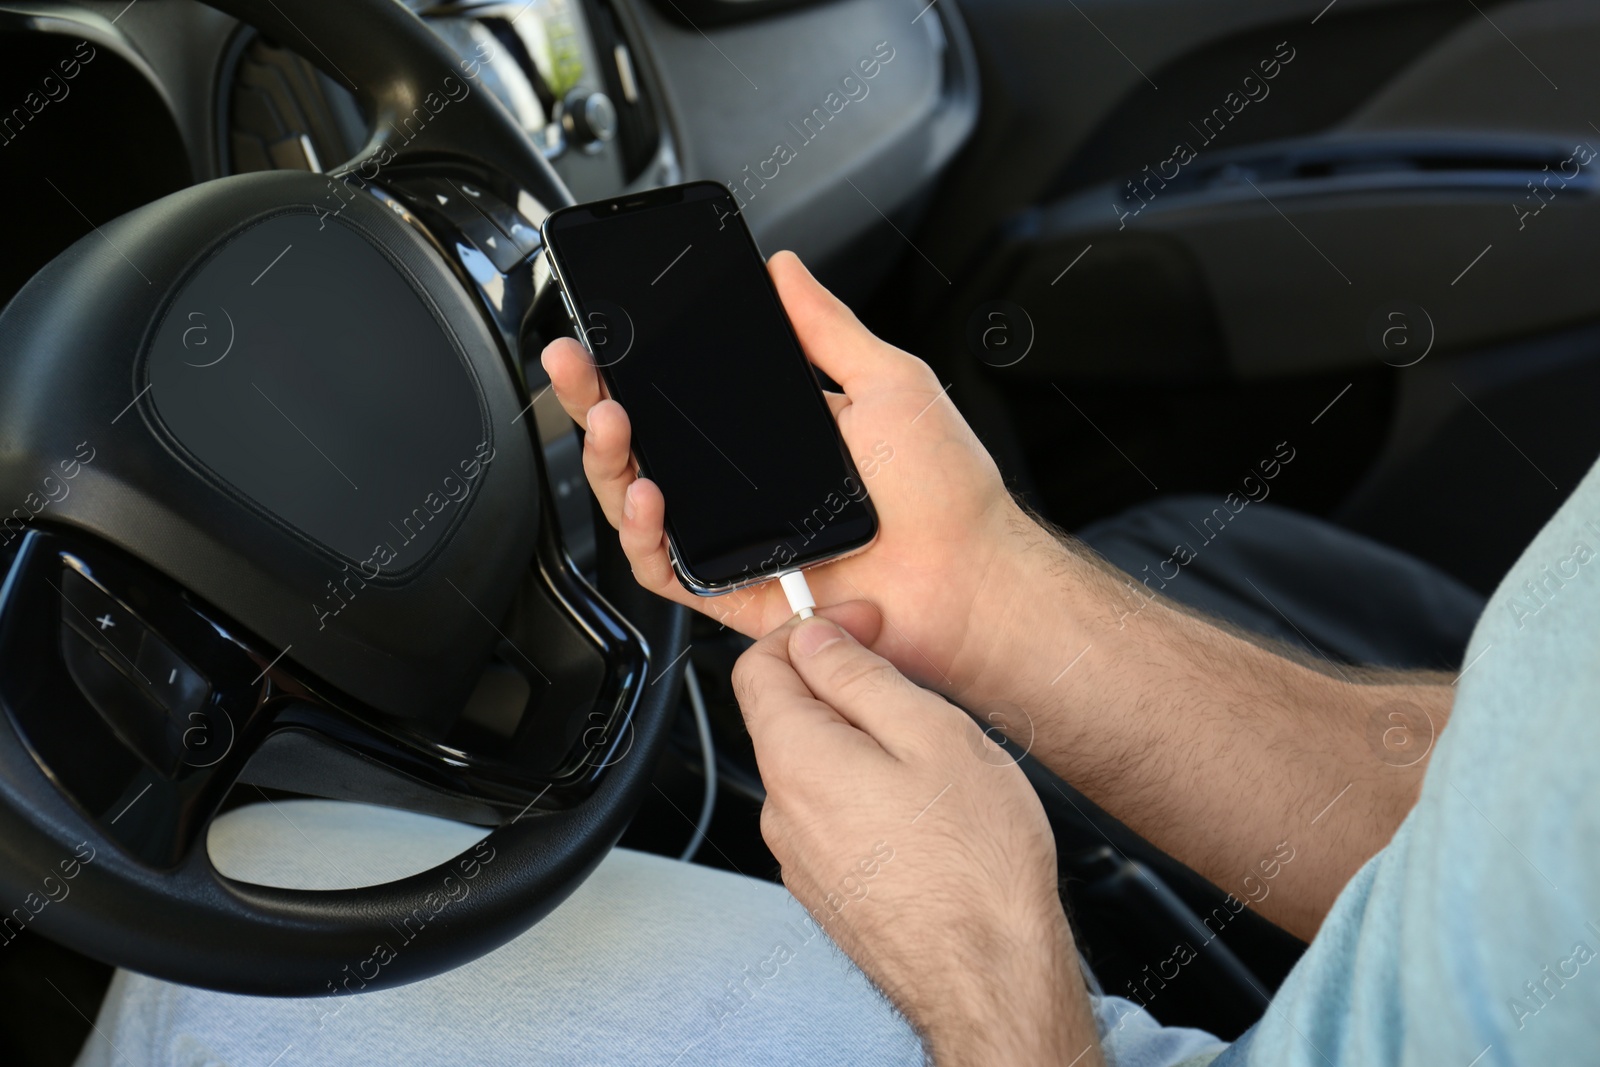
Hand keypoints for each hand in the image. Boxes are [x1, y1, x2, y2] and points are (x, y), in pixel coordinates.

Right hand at [540, 251, 1036, 698]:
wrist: (969, 579)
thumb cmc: (946, 494)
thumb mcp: (888, 384)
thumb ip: (827, 329)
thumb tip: (785, 271)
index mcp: (773, 436)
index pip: (683, 396)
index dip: (634, 365)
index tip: (605, 331)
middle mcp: (742, 487)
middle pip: (643, 444)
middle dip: (594, 400)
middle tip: (575, 364)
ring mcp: (733, 539)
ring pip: (637, 503)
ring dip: (610, 462)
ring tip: (612, 423)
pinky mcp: (731, 591)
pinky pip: (664, 569)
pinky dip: (642, 535)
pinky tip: (650, 497)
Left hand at [732, 613, 1100, 1066]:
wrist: (992, 977)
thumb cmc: (975, 866)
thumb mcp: (931, 734)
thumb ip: (860, 677)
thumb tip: (816, 639)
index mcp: (796, 760)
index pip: (757, 666)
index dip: (809, 629)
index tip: (860, 624)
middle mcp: (782, 810)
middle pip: (787, 716)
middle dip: (840, 685)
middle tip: (911, 687)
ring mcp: (801, 856)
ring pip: (814, 767)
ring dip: (859, 741)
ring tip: (931, 755)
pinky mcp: (829, 888)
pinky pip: (833, 815)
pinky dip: (866, 791)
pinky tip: (925, 808)